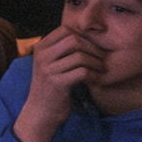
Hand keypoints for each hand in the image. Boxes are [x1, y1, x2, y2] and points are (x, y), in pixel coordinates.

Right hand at [16, 25, 100, 141]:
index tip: (91, 48)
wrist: (41, 112)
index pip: (64, 29)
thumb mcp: (50, 63)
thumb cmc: (51, 86)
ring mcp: (48, 70)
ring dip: (96, 63)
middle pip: (73, 40)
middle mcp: (41, 56)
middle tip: (101, 58)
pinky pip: (82, 72)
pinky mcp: (57, 84)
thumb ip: (61, 49)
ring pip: (80, 56)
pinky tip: (96, 80)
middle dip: (92, 48)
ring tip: (101, 69)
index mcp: (40, 48)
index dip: (82, 35)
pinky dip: (94, 75)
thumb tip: (85, 34)